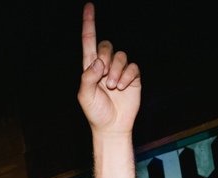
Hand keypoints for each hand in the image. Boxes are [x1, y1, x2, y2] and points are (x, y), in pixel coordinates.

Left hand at [76, 2, 140, 134]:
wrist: (112, 126)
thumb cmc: (95, 112)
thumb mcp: (84, 95)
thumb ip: (88, 76)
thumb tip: (98, 61)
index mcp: (90, 67)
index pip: (89, 41)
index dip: (89, 24)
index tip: (89, 6)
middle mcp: (105, 65)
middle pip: (106, 46)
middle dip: (105, 58)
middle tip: (104, 78)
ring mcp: (120, 70)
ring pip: (121, 56)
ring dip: (116, 71)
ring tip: (113, 87)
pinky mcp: (133, 77)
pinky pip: (132, 67)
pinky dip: (127, 76)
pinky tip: (122, 88)